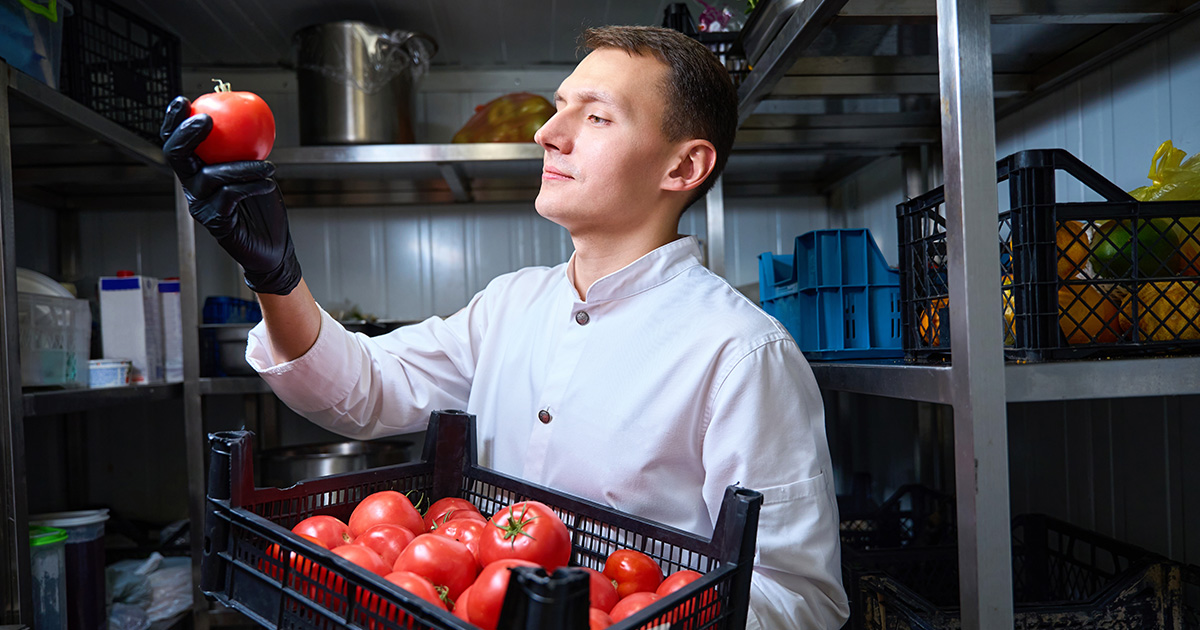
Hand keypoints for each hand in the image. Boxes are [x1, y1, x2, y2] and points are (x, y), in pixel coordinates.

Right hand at [160, 96, 301, 294]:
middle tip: (207, 120)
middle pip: (176, 156)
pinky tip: (268, 183)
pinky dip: (252, 186)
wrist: (274, 244)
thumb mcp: (256, 167)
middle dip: (186, 134)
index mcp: (196, 170)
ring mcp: (201, 206)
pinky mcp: (215, 222)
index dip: (173, 121)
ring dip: (242, 166)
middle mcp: (192, 187)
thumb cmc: (263, 203)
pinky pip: (230, 196)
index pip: (176, 143)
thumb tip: (251, 113)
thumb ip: (247, 145)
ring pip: (211, 176)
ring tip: (269, 166)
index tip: (183, 100)